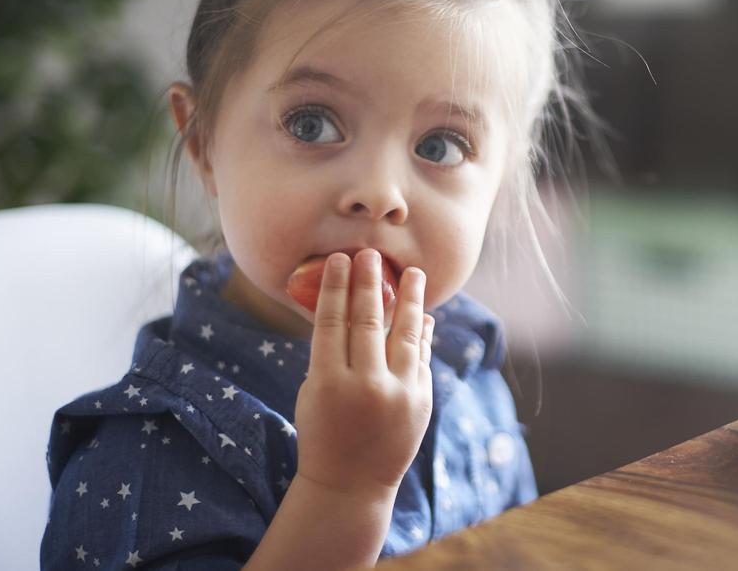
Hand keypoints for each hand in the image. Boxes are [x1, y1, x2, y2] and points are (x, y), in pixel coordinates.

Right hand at [292, 249, 433, 492]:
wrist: (351, 484)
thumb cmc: (323, 432)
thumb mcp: (314, 392)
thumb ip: (332, 354)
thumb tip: (353, 308)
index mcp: (327, 383)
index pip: (332, 322)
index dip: (337, 287)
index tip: (340, 260)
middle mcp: (365, 386)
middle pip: (368, 321)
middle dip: (370, 283)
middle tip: (371, 254)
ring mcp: (398, 394)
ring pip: (406, 335)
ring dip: (410, 300)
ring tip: (414, 273)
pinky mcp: (421, 401)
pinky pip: (422, 358)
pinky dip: (423, 335)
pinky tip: (423, 315)